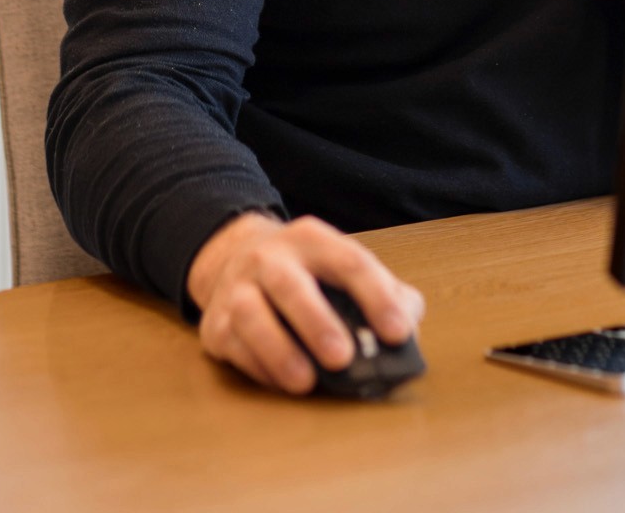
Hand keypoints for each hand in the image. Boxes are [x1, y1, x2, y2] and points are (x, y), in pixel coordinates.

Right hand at [186, 211, 424, 395]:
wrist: (232, 256)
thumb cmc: (306, 273)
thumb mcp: (343, 266)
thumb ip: (386, 292)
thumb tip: (410, 325)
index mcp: (312, 240)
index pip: (349, 260)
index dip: (376, 295)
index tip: (398, 332)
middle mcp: (270, 257)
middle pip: (290, 284)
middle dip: (316, 322)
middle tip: (343, 357)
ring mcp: (238, 287)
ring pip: (250, 313)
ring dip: (278, 350)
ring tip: (306, 382)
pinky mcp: (215, 323)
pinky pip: (234, 346)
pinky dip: (258, 368)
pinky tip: (282, 383)